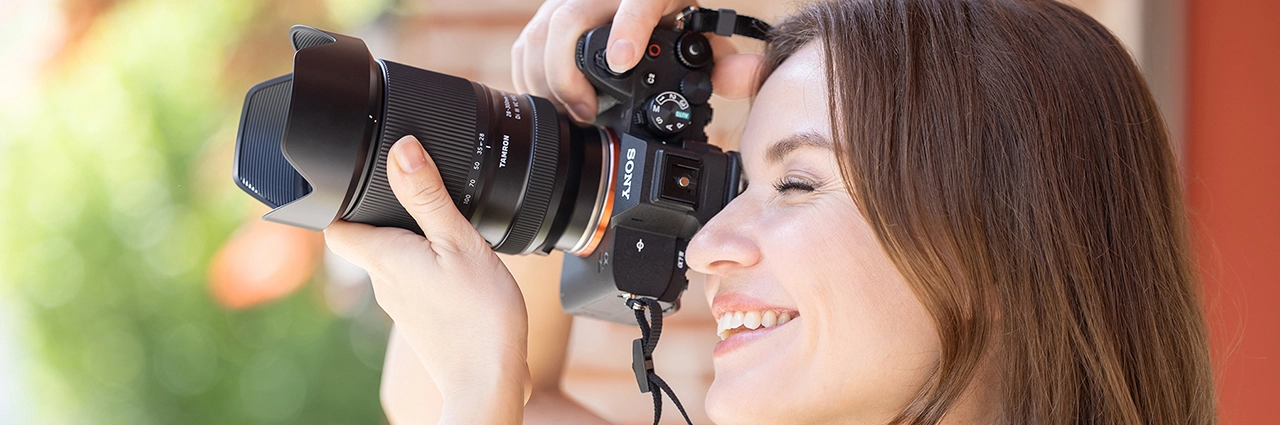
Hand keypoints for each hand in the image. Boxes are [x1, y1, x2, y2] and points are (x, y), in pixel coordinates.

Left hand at [325, 135, 529, 423]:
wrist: (489, 381)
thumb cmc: (478, 317)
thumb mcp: (459, 242)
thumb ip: (428, 196)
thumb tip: (401, 150)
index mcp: (384, 257)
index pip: (335, 225)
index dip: (341, 199)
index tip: (360, 179)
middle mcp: (384, 283)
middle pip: (368, 239)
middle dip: (387, 215)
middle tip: (417, 194)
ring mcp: (402, 306)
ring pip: (395, 261)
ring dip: (414, 243)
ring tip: (447, 231)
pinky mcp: (422, 321)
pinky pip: (417, 283)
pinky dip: (432, 269)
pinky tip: (461, 269)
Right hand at [512, 0, 767, 123]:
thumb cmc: (672, 8)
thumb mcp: (700, 28)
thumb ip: (722, 56)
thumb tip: (742, 77)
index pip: (638, 2)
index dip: (627, 30)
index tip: (624, 61)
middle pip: (567, 22)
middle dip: (568, 75)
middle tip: (587, 114)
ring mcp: (571, 0)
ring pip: (538, 35)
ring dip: (546, 82)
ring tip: (571, 116)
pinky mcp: (550, 14)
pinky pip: (528, 44)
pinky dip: (531, 77)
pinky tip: (547, 102)